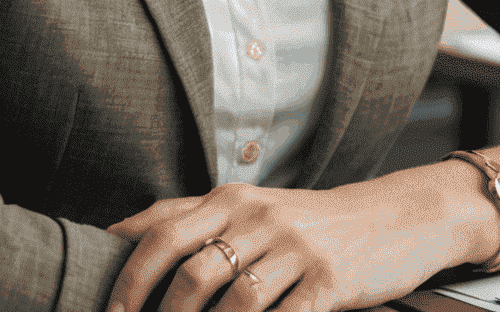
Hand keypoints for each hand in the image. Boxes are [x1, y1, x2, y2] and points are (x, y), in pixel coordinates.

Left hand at [105, 165, 499, 311]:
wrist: (391, 218)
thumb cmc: (307, 222)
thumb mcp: (250, 208)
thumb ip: (191, 217)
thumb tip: (122, 232)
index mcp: (232, 199)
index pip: (163, 232)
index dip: (128, 276)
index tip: (108, 311)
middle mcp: (259, 218)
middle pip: (191, 272)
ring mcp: (295, 250)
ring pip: (234, 304)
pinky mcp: (328, 283)